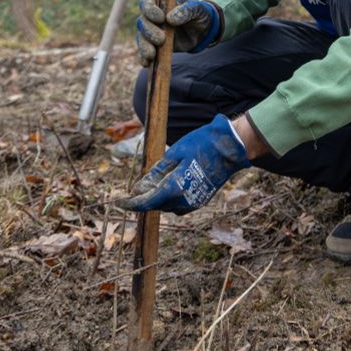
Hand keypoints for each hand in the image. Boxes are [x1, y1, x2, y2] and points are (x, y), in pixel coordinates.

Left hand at [115, 114, 249, 214]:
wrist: (231, 147)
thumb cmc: (202, 145)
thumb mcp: (175, 153)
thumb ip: (156, 173)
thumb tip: (139, 188)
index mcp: (175, 188)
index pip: (146, 202)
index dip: (130, 203)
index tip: (119, 202)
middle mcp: (184, 201)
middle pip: (156, 205)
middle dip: (144, 198)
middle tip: (136, 186)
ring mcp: (194, 202)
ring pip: (167, 206)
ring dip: (157, 198)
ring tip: (154, 182)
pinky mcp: (201, 200)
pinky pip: (179, 205)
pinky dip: (170, 198)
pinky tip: (169, 184)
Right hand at [135, 0, 221, 65]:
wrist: (202, 30)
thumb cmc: (198, 14)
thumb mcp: (197, 10)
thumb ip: (185, 11)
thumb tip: (171, 19)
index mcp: (159, 3)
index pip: (147, 4)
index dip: (150, 10)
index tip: (161, 18)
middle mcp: (151, 18)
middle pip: (142, 23)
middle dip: (149, 32)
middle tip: (161, 39)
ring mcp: (151, 33)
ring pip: (141, 38)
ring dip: (144, 46)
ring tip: (152, 55)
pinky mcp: (154, 47)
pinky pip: (143, 53)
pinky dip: (143, 58)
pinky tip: (147, 64)